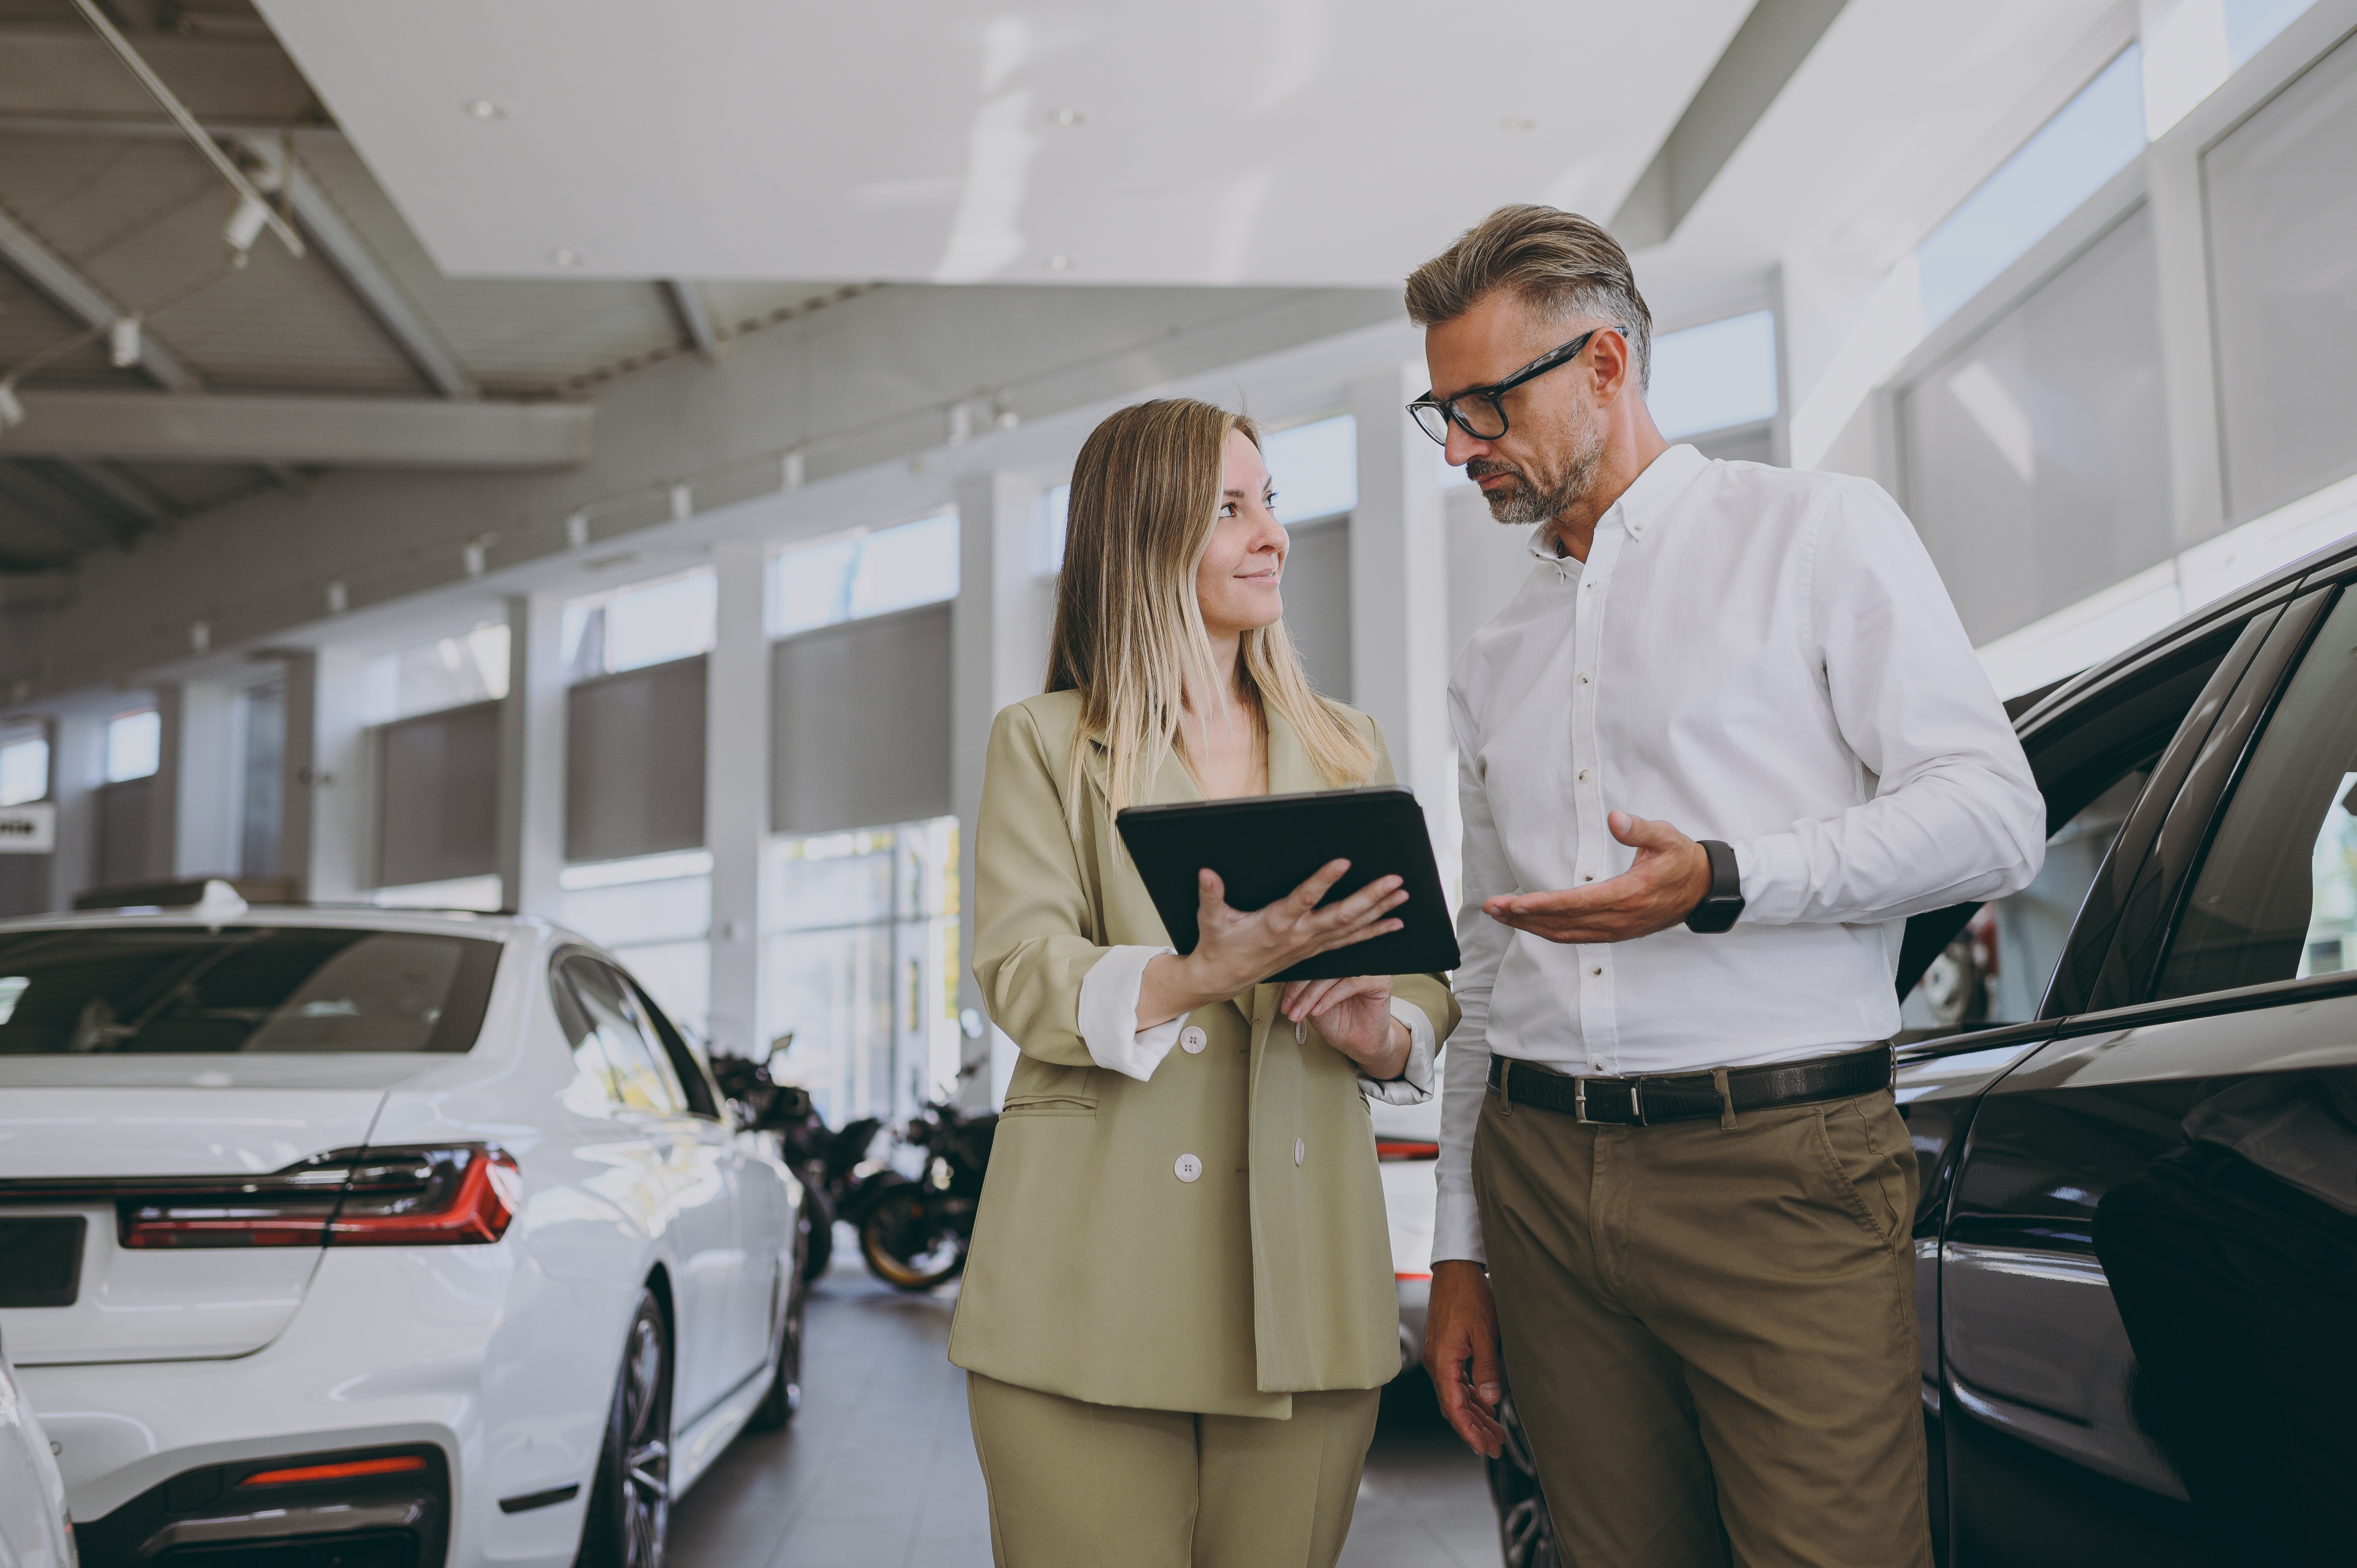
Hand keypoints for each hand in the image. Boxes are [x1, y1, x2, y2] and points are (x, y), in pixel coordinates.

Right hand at [1138, 860, 1407, 1023]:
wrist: (1223, 979)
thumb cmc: (1219, 946)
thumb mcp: (1210, 919)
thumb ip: (1211, 895)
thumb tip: (1207, 874)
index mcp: (1276, 924)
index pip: (1304, 899)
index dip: (1323, 881)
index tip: (1343, 863)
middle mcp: (1299, 935)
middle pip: (1342, 916)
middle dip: (1370, 897)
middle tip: (1394, 881)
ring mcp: (1311, 945)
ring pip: (1352, 928)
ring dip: (1379, 912)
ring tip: (1402, 896)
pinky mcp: (1315, 951)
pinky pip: (1350, 942)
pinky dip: (1373, 932)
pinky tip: (1393, 923)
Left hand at [1277, 974, 1408, 1078]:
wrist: (1360, 1044)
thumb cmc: (1339, 1022)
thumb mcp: (1313, 1004)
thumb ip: (1303, 989)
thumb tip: (1282, 977)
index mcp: (1336, 963)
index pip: (1311, 966)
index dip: (1294, 983)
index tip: (1284, 1004)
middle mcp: (1351, 962)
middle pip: (1320, 968)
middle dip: (1300, 991)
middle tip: (1290, 1009)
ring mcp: (1366, 969)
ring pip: (1332, 975)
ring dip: (1311, 996)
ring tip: (1300, 1013)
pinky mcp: (1379, 981)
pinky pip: (1350, 983)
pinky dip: (1330, 998)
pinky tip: (1318, 1011)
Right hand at [1424, 1260, 1506, 1456]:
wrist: (1457, 1270)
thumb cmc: (1469, 1296)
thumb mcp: (1485, 1334)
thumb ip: (1487, 1369)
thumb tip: (1490, 1400)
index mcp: (1442, 1362)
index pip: (1453, 1407)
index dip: (1468, 1431)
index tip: (1483, 1447)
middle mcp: (1436, 1363)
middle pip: (1453, 1406)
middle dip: (1474, 1429)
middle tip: (1495, 1447)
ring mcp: (1440, 1357)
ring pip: (1456, 1395)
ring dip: (1475, 1414)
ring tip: (1495, 1432)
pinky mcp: (1446, 1350)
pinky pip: (1457, 1381)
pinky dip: (1471, 1396)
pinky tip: (1486, 1405)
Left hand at [1484, 811, 1709, 944]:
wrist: (1702, 891)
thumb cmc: (1681, 861)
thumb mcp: (1667, 838)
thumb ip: (1640, 829)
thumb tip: (1616, 819)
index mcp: (1629, 895)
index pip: (1578, 904)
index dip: (1545, 905)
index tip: (1516, 903)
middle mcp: (1619, 918)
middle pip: (1563, 923)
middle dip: (1524, 917)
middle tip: (1492, 908)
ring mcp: (1616, 930)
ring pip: (1565, 934)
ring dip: (1530, 926)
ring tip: (1500, 914)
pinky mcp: (1614, 933)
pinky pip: (1575, 937)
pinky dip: (1547, 931)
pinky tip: (1528, 923)